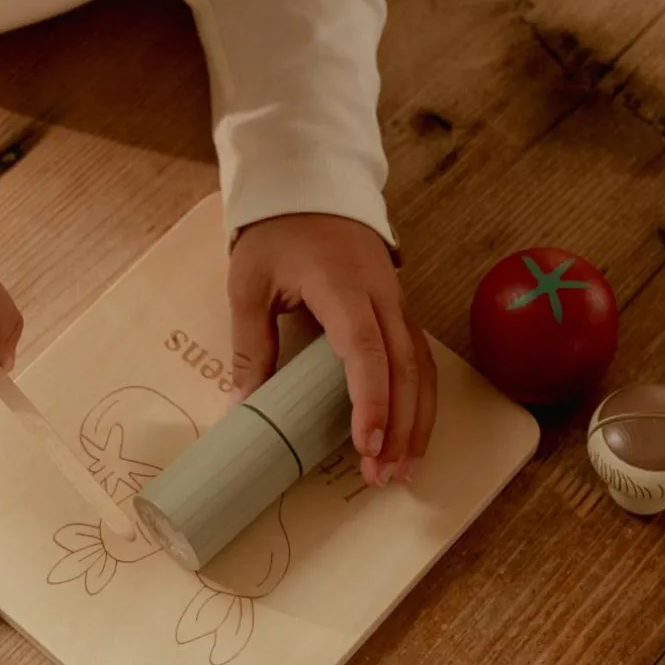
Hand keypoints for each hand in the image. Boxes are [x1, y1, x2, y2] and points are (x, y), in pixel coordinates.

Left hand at [227, 213, 436, 486]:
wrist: (310, 187)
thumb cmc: (276, 234)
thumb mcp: (249, 284)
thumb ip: (251, 345)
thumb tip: (242, 409)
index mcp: (341, 287)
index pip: (365, 350)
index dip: (370, 400)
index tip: (366, 444)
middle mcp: (381, 297)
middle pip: (404, 368)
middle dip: (399, 427)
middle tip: (382, 476)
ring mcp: (396, 302)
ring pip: (422, 367)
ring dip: (417, 420)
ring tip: (404, 469)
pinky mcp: (399, 309)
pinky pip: (421, 358)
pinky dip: (421, 399)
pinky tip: (413, 432)